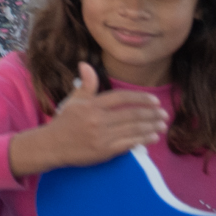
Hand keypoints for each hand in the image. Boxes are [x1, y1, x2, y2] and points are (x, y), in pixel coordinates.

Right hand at [14, 63, 166, 174]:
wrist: (51, 146)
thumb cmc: (64, 122)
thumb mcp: (73, 101)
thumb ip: (85, 84)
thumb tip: (85, 64)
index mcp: (91, 105)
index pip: (121, 97)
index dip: (140, 98)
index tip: (154, 100)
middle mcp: (97, 119)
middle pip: (131, 114)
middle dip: (151, 114)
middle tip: (164, 114)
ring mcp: (101, 136)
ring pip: (133, 129)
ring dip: (151, 127)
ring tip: (162, 124)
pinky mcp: (104, 151)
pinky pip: (129, 144)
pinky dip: (143, 140)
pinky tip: (153, 137)